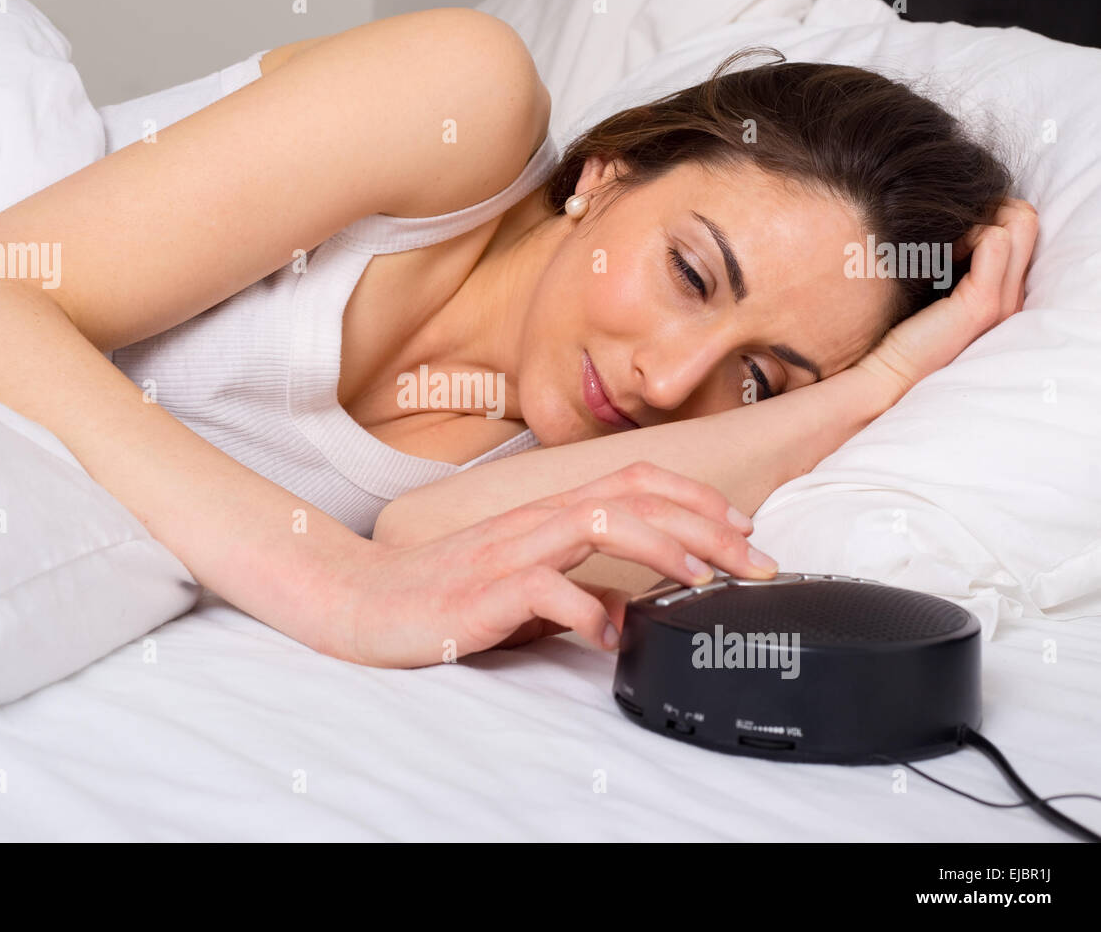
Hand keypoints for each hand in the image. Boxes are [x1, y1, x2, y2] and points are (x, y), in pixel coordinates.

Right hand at [335, 461, 779, 667]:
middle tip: (758, 562)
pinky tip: (606, 638)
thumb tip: (625, 610)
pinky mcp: (484, 591)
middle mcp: (536, 521)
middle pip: (636, 496)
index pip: (636, 482)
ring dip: (666, 549)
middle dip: (709, 525)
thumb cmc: (442, 592)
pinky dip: (588, 612)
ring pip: (602, 523)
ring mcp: (510, 550)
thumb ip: (574, 589)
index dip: (698, 499)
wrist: (362, 602)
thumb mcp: (523, 586)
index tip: (745, 531)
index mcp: (549, 515)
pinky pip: (547, 590)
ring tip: (704, 584)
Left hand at [853, 198, 1036, 402]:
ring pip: (1018, 224)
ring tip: (948, 243)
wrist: (890, 374)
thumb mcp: (938, 290)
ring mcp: (1002, 302)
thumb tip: (954, 224)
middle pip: (1026, 221)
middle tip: (951, 231)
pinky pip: (994, 239)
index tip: (951, 234)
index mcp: (1004, 294)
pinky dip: (968, 232)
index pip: (1022, 230)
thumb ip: (956, 263)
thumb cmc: (905, 331)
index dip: (989, 217)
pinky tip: (942, 253)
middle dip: (988, 210)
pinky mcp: (981, 303)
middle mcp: (1012, 298)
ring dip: (979, 219)